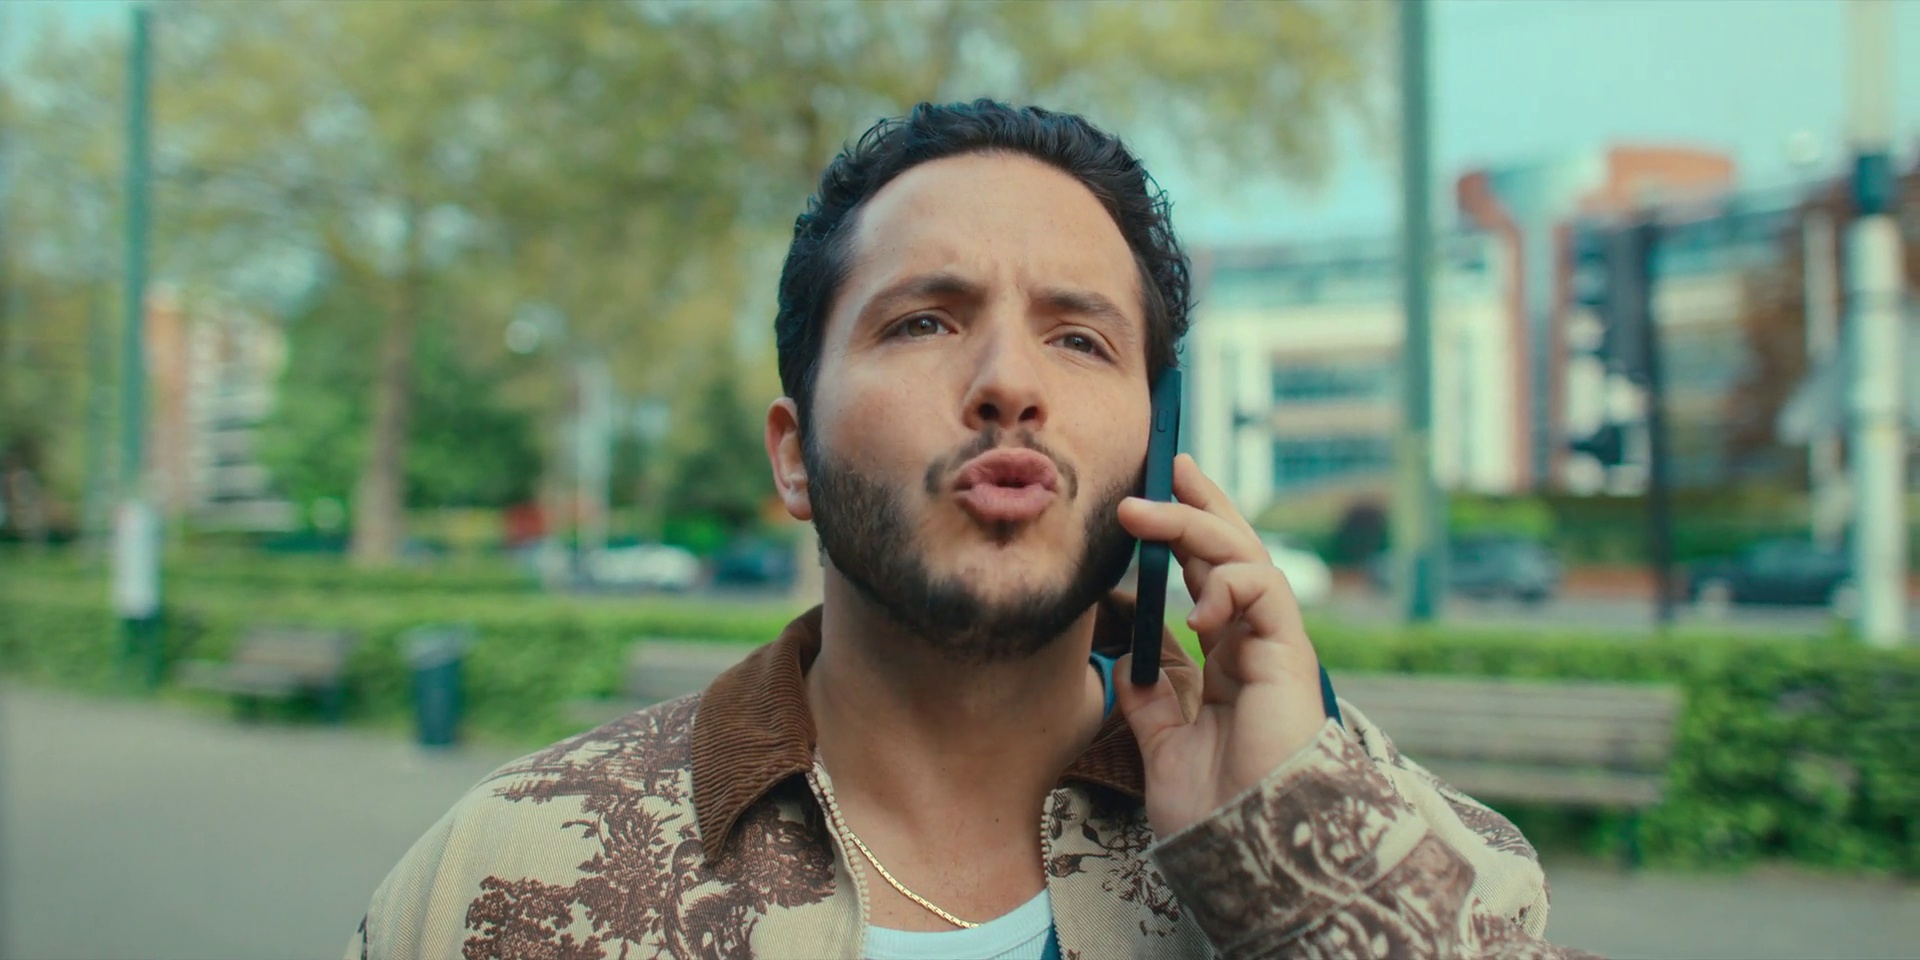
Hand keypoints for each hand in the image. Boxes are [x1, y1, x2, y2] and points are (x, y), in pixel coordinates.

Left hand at [1113, 454, 1328, 838]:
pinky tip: (1196, 604)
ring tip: (1144, 513)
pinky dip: (1229, 583)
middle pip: (1234, 553)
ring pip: (1247, 559)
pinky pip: (1265, 592)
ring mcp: (1274, 647)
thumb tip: (1125, 659)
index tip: (1151, 501)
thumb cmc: (1213, 809)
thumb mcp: (1163, 744)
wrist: (1247, 851)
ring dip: (1196, 527)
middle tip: (1168, 465)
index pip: (1208, 578)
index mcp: (1228, 662)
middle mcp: (1255, 645)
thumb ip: (1152, 697)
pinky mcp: (1289, 655)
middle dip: (1201, 505)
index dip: (1184, 536)